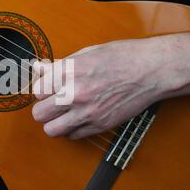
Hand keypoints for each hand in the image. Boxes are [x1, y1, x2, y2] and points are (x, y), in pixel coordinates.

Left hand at [32, 38, 170, 139]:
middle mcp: (75, 93)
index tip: (49, 87)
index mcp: (70, 71)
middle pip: (39, 113)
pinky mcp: (100, 125)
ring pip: (51, 130)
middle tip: (53, 102)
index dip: (42, 89)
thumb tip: (38, 68)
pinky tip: (80, 118)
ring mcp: (88, 112)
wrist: (152, 70)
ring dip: (54, 123)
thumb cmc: (122, 56)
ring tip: (63, 114)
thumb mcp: (87, 53)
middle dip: (43, 108)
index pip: (36, 90)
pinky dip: (72, 129)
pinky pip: (73, 136)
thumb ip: (59, 65)